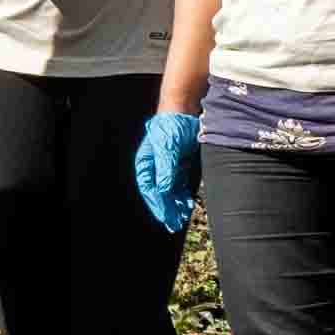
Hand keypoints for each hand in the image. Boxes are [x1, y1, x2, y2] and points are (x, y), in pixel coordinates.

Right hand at [131, 111, 202, 231]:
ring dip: (176, 205)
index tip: (166, 218)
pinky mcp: (180, 164)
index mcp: (146, 163)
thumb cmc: (171, 126)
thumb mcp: (167, 148)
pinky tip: (188, 204)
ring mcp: (168, 166)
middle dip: (167, 209)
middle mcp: (156, 167)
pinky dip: (183, 195)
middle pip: (160, 193)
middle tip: (173, 225)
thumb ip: (165, 169)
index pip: (150, 190)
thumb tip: (163, 190)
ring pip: (170, 191)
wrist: (184, 110)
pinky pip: (180, 184)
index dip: (158, 205)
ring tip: (182, 217)